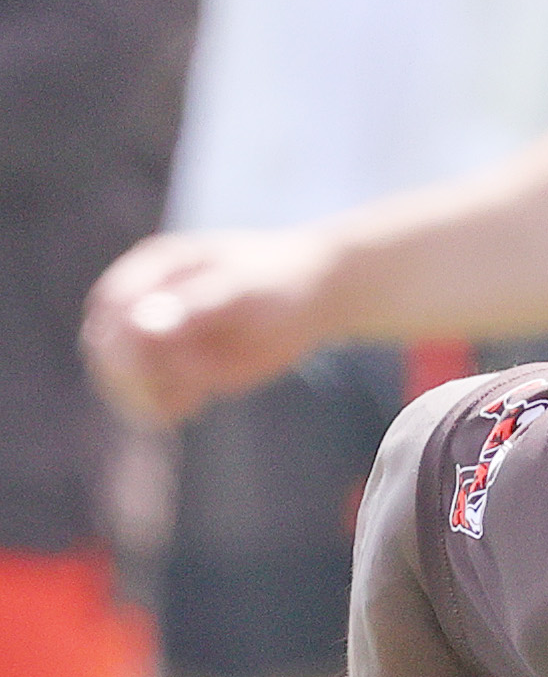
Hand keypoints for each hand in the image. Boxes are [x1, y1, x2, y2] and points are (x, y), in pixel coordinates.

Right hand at [81, 225, 339, 426]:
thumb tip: (141, 326)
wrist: (310, 297)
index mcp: (154, 270)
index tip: (147, 366)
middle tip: (179, 388)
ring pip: (125, 375)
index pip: (112, 306)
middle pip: (108, 343)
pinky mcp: (179, 365)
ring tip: (194, 396)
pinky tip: (197, 404)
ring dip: (147, 394)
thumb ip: (194, 307)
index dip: (119, 337)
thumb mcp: (243, 292)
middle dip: (131, 374)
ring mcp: (161, 335)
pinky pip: (155, 394)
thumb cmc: (277, 285)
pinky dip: (166, 406)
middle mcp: (147, 301)